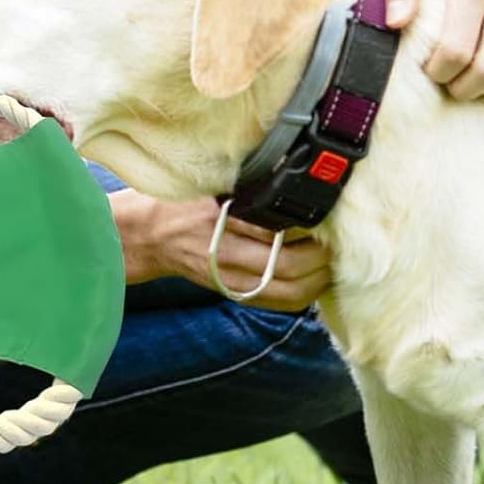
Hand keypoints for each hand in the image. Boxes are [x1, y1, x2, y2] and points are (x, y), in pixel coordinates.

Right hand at [110, 191, 331, 309]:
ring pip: (286, 291)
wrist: (146, 235)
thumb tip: (294, 180)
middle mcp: (225, 253)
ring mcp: (229, 278)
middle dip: (320, 258)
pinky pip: (275, 302)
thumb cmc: (179, 202)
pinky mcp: (231, 292)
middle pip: (287, 266)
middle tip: (337, 241)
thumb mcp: (209, 184)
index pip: (274, 231)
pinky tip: (314, 280)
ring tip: (331, 261)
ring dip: (316, 280)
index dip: (307, 227)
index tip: (329, 214)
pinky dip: (301, 294)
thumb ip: (247, 187)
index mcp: (219, 219)